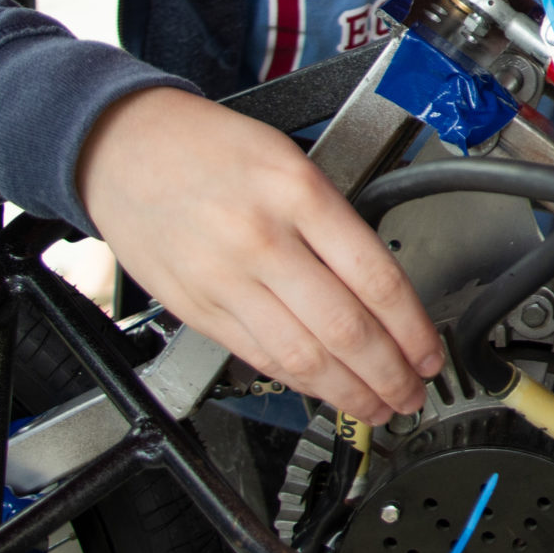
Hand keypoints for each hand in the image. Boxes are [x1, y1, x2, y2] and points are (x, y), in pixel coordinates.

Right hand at [76, 86, 442, 420]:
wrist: (123, 146)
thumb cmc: (208, 147)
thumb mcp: (289, 159)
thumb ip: (333, 220)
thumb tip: (381, 286)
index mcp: (298, 193)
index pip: (375, 278)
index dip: (412, 328)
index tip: (430, 351)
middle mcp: (263, 239)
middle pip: (345, 328)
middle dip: (390, 373)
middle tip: (414, 391)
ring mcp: (226, 279)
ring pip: (302, 355)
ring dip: (349, 391)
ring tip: (378, 405)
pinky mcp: (197, 308)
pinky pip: (258, 355)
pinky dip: (298, 381)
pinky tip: (325, 390)